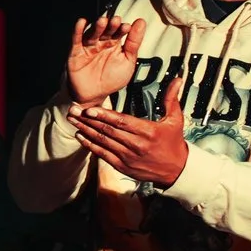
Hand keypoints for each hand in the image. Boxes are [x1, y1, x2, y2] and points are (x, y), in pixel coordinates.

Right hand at [66, 12, 146, 105]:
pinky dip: (78, 31)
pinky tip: (81, 23)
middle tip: (116, 21)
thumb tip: (141, 23)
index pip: (120, 31)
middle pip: (106, 30)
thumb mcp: (128, 62)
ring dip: (97, 26)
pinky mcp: (76, 53)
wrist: (93, 97)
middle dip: (111, 25)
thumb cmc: (111, 81)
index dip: (123, 28)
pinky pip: (76, 40)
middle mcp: (102, 43)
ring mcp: (89, 47)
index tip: (127, 27)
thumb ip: (134, 43)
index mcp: (115, 44)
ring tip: (103, 21)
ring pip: (93, 33)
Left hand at [68, 74, 188, 187]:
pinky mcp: (122, 166)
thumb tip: (177, 79)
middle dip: (88, 120)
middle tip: (73, 110)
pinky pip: (102, 154)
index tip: (89, 109)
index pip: (122, 122)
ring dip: (86, 130)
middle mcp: (136, 145)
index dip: (104, 116)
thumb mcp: (175, 120)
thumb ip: (171, 99)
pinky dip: (90, 145)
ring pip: (102, 141)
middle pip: (108, 131)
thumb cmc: (174, 142)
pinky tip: (80, 136)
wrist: (176, 170)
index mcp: (148, 132)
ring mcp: (127, 157)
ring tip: (72, 120)